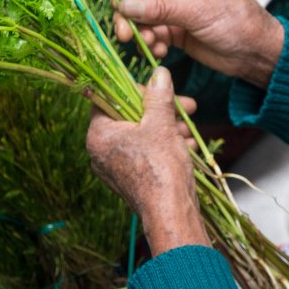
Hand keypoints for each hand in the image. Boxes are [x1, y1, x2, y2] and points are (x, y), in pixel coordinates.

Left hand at [86, 67, 209, 254]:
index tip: (156, 88)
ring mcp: (116, 167)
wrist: (171, 214)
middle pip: (130, 117)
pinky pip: (146, 153)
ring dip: (167, 127)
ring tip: (189, 128)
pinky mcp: (132, 179)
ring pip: (142, 135)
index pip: (109, 98)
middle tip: (184, 105)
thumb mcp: (161, 123)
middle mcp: (101, 152)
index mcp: (98, 135)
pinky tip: (187, 144)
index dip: (134, 90)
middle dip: (160, 110)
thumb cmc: (160, 168)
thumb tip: (159, 73)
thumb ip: (158, 96)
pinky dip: (166, 145)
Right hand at [115, 0, 283, 87]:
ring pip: (144, 16)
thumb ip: (159, 8)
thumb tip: (125, 6)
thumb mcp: (196, 11)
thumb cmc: (237, 22)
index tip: (118, 4)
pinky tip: (159, 51)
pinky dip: (150, 42)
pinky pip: (153, 32)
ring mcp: (178, 8)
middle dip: (130, 14)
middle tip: (124, 34)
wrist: (256, 54)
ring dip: (140, 32)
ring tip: (148, 45)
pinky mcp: (178, 29)